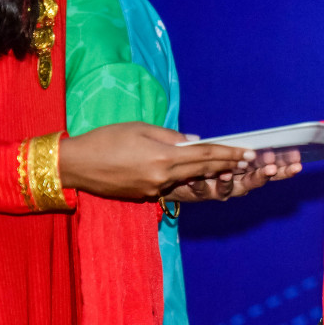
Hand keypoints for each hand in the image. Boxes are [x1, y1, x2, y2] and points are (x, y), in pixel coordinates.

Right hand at [59, 122, 253, 199]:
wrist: (75, 165)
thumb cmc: (105, 140)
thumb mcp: (140, 129)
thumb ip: (171, 137)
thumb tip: (195, 141)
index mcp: (163, 159)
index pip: (205, 156)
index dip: (229, 154)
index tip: (248, 153)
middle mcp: (162, 178)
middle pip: (203, 171)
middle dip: (227, 166)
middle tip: (248, 162)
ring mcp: (154, 190)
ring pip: (190, 182)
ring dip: (211, 175)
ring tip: (231, 169)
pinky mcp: (146, 196)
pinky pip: (173, 187)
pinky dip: (189, 181)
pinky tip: (199, 175)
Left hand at [163, 148, 302, 202]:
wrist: (172, 177)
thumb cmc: (201, 160)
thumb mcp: (221, 150)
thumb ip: (234, 149)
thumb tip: (252, 148)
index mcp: (243, 171)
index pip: (267, 170)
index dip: (282, 169)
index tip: (297, 162)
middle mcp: (233, 183)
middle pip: (252, 182)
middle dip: (263, 176)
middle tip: (271, 169)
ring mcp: (217, 190)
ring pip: (230, 189)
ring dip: (231, 181)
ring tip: (230, 171)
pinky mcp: (198, 193)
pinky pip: (202, 189)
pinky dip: (203, 184)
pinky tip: (205, 176)